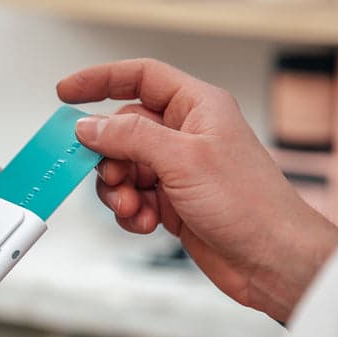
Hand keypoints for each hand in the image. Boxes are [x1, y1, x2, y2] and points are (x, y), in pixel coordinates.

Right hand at [58, 58, 337, 321]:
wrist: (272, 258)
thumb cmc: (250, 203)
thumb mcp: (182, 159)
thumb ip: (130, 137)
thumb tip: (90, 125)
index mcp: (197, 107)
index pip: (140, 77)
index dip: (100, 80)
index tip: (65, 93)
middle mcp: (186, 134)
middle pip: (123, 130)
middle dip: (109, 157)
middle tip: (112, 178)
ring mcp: (179, 170)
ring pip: (124, 168)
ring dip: (118, 190)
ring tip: (133, 208)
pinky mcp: (173, 203)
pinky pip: (133, 198)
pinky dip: (131, 212)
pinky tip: (146, 223)